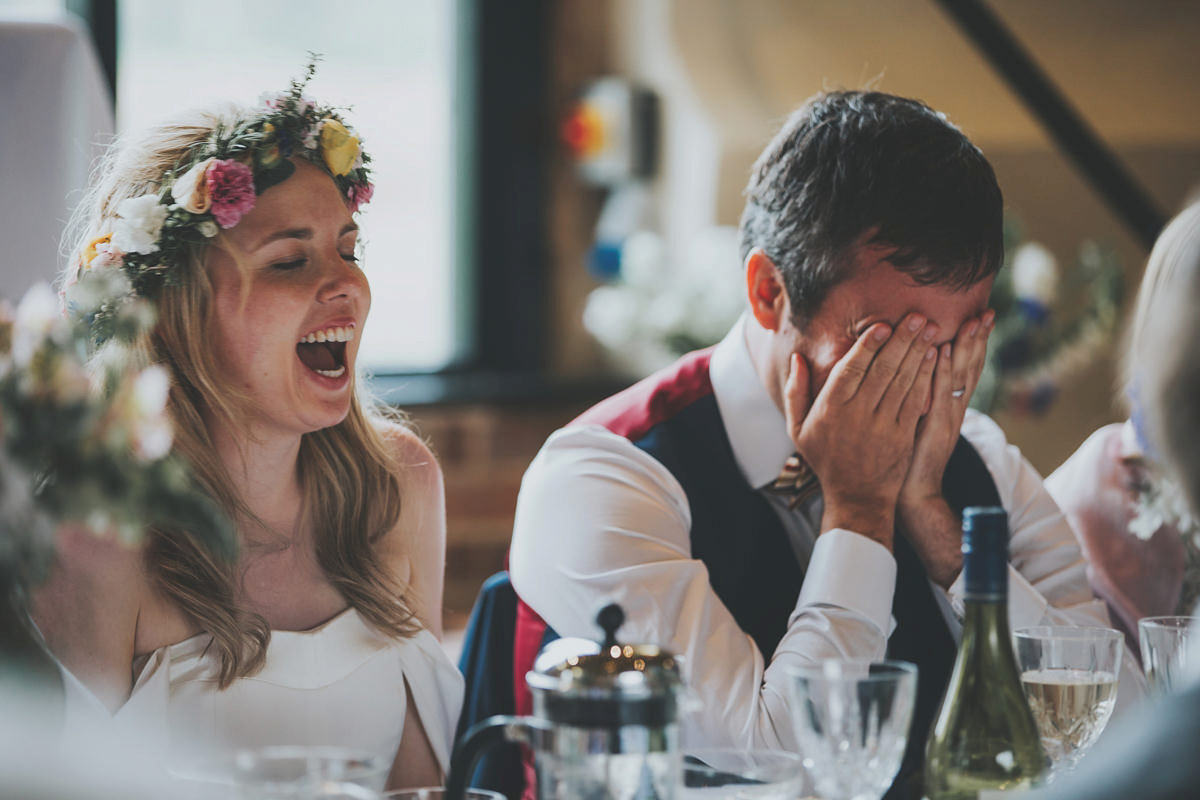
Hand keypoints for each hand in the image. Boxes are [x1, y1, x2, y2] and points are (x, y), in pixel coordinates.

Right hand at [785, 313, 938, 547]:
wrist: (857, 497)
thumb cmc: (825, 459)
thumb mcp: (797, 429)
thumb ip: (795, 392)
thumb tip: (797, 359)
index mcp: (831, 409)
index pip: (851, 369)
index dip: (868, 346)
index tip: (882, 325)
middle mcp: (858, 414)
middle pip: (882, 369)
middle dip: (901, 340)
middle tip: (916, 315)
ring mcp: (884, 424)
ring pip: (902, 381)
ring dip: (917, 352)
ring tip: (929, 328)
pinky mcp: (904, 434)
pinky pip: (916, 399)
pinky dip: (925, 377)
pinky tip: (933, 357)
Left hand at [897, 310, 994, 585]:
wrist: (912, 494)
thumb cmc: (908, 456)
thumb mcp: (917, 420)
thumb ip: (921, 396)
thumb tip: (918, 369)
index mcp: (949, 406)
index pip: (965, 369)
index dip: (974, 344)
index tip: (980, 316)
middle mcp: (953, 409)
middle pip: (970, 368)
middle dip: (978, 340)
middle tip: (986, 312)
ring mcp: (946, 419)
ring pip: (960, 378)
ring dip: (966, 349)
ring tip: (973, 322)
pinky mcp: (934, 429)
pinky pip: (939, 394)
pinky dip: (941, 372)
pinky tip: (943, 352)